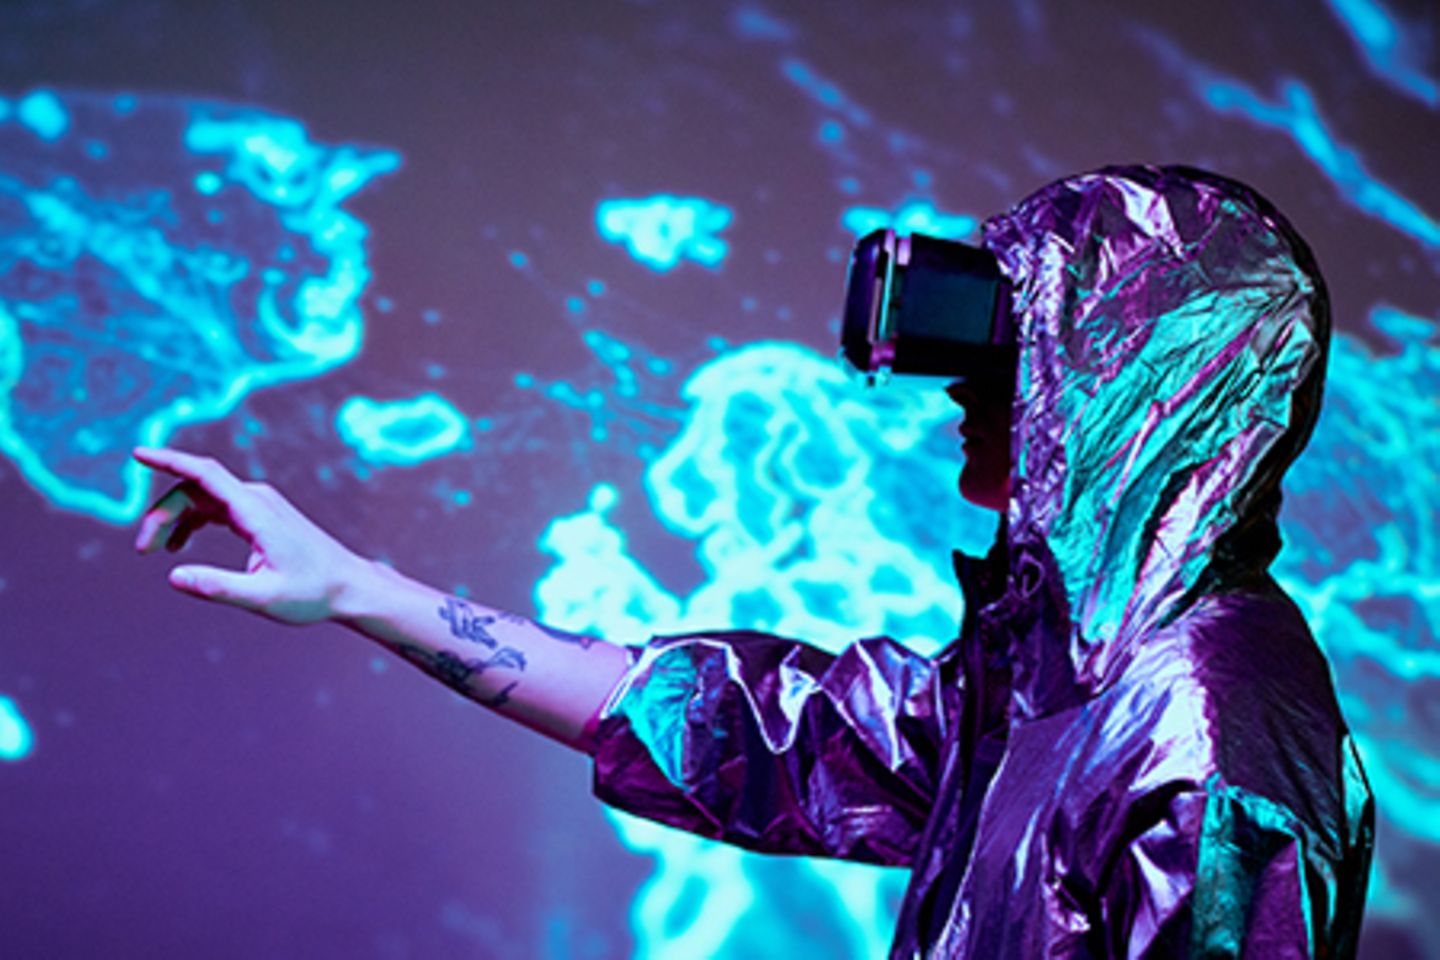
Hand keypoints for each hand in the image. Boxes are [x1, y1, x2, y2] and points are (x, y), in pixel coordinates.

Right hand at [133, 447, 370, 623]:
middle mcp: (256, 499)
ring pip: (203, 498)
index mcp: (256, 511)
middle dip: (161, 513)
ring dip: (174, 518)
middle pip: (194, 489)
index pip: (205, 473)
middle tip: (143, 550)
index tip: (138, 453)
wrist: (347, 586)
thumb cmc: (313, 593)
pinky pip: (216, 507)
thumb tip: (173, 576)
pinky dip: (192, 521)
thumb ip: (217, 587)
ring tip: (154, 551)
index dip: (170, 460)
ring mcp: (259, 505)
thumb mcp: (262, 597)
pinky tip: (178, 546)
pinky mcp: (261, 515)